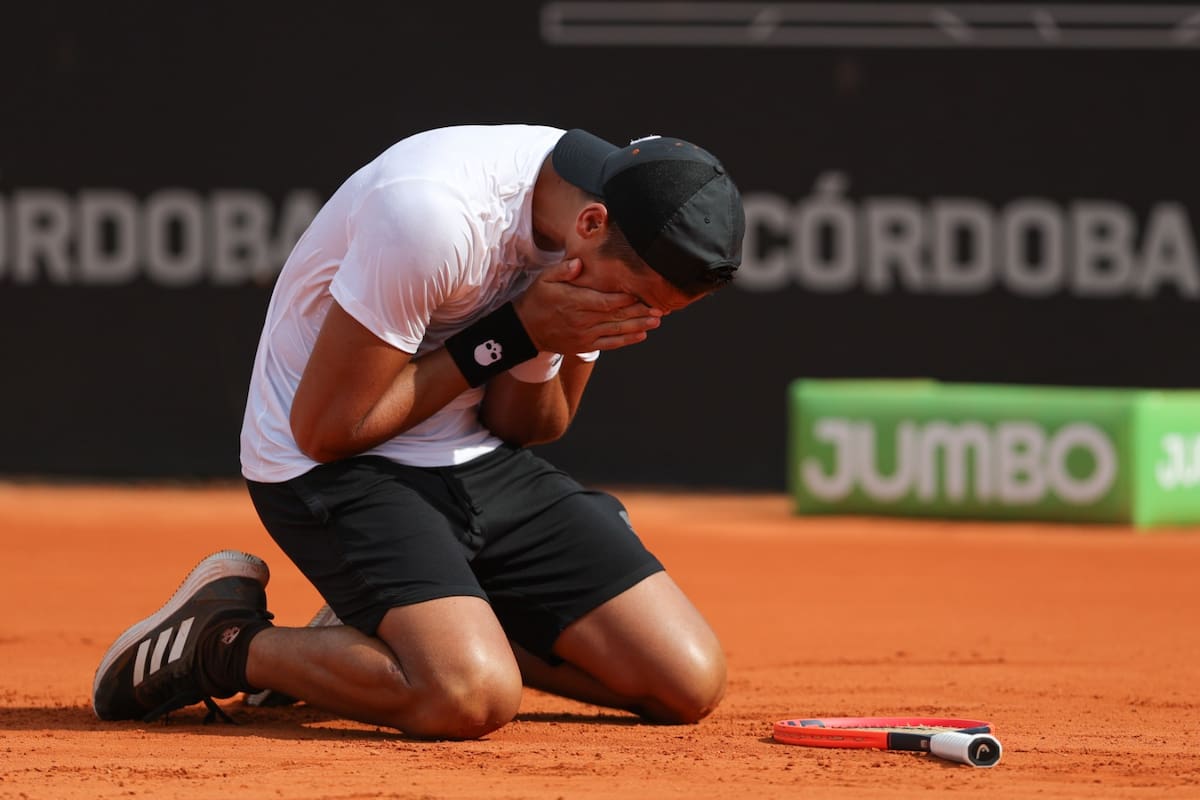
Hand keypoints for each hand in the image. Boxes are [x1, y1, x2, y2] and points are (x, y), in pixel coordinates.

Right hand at [513, 259, 661, 351]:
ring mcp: (584, 335)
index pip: (604, 301)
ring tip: (656, 321)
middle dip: (638, 312)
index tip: (641, 293)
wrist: (525, 330)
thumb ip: (562, 270)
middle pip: (615, 316)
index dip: (624, 299)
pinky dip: (625, 341)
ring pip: (616, 331)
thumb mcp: (544, 279)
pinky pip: (609, 344)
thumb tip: (578, 263)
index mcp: (574, 302)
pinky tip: (641, 335)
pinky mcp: (585, 345)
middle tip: (659, 308)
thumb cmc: (537, 300)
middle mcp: (582, 320)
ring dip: (638, 326)